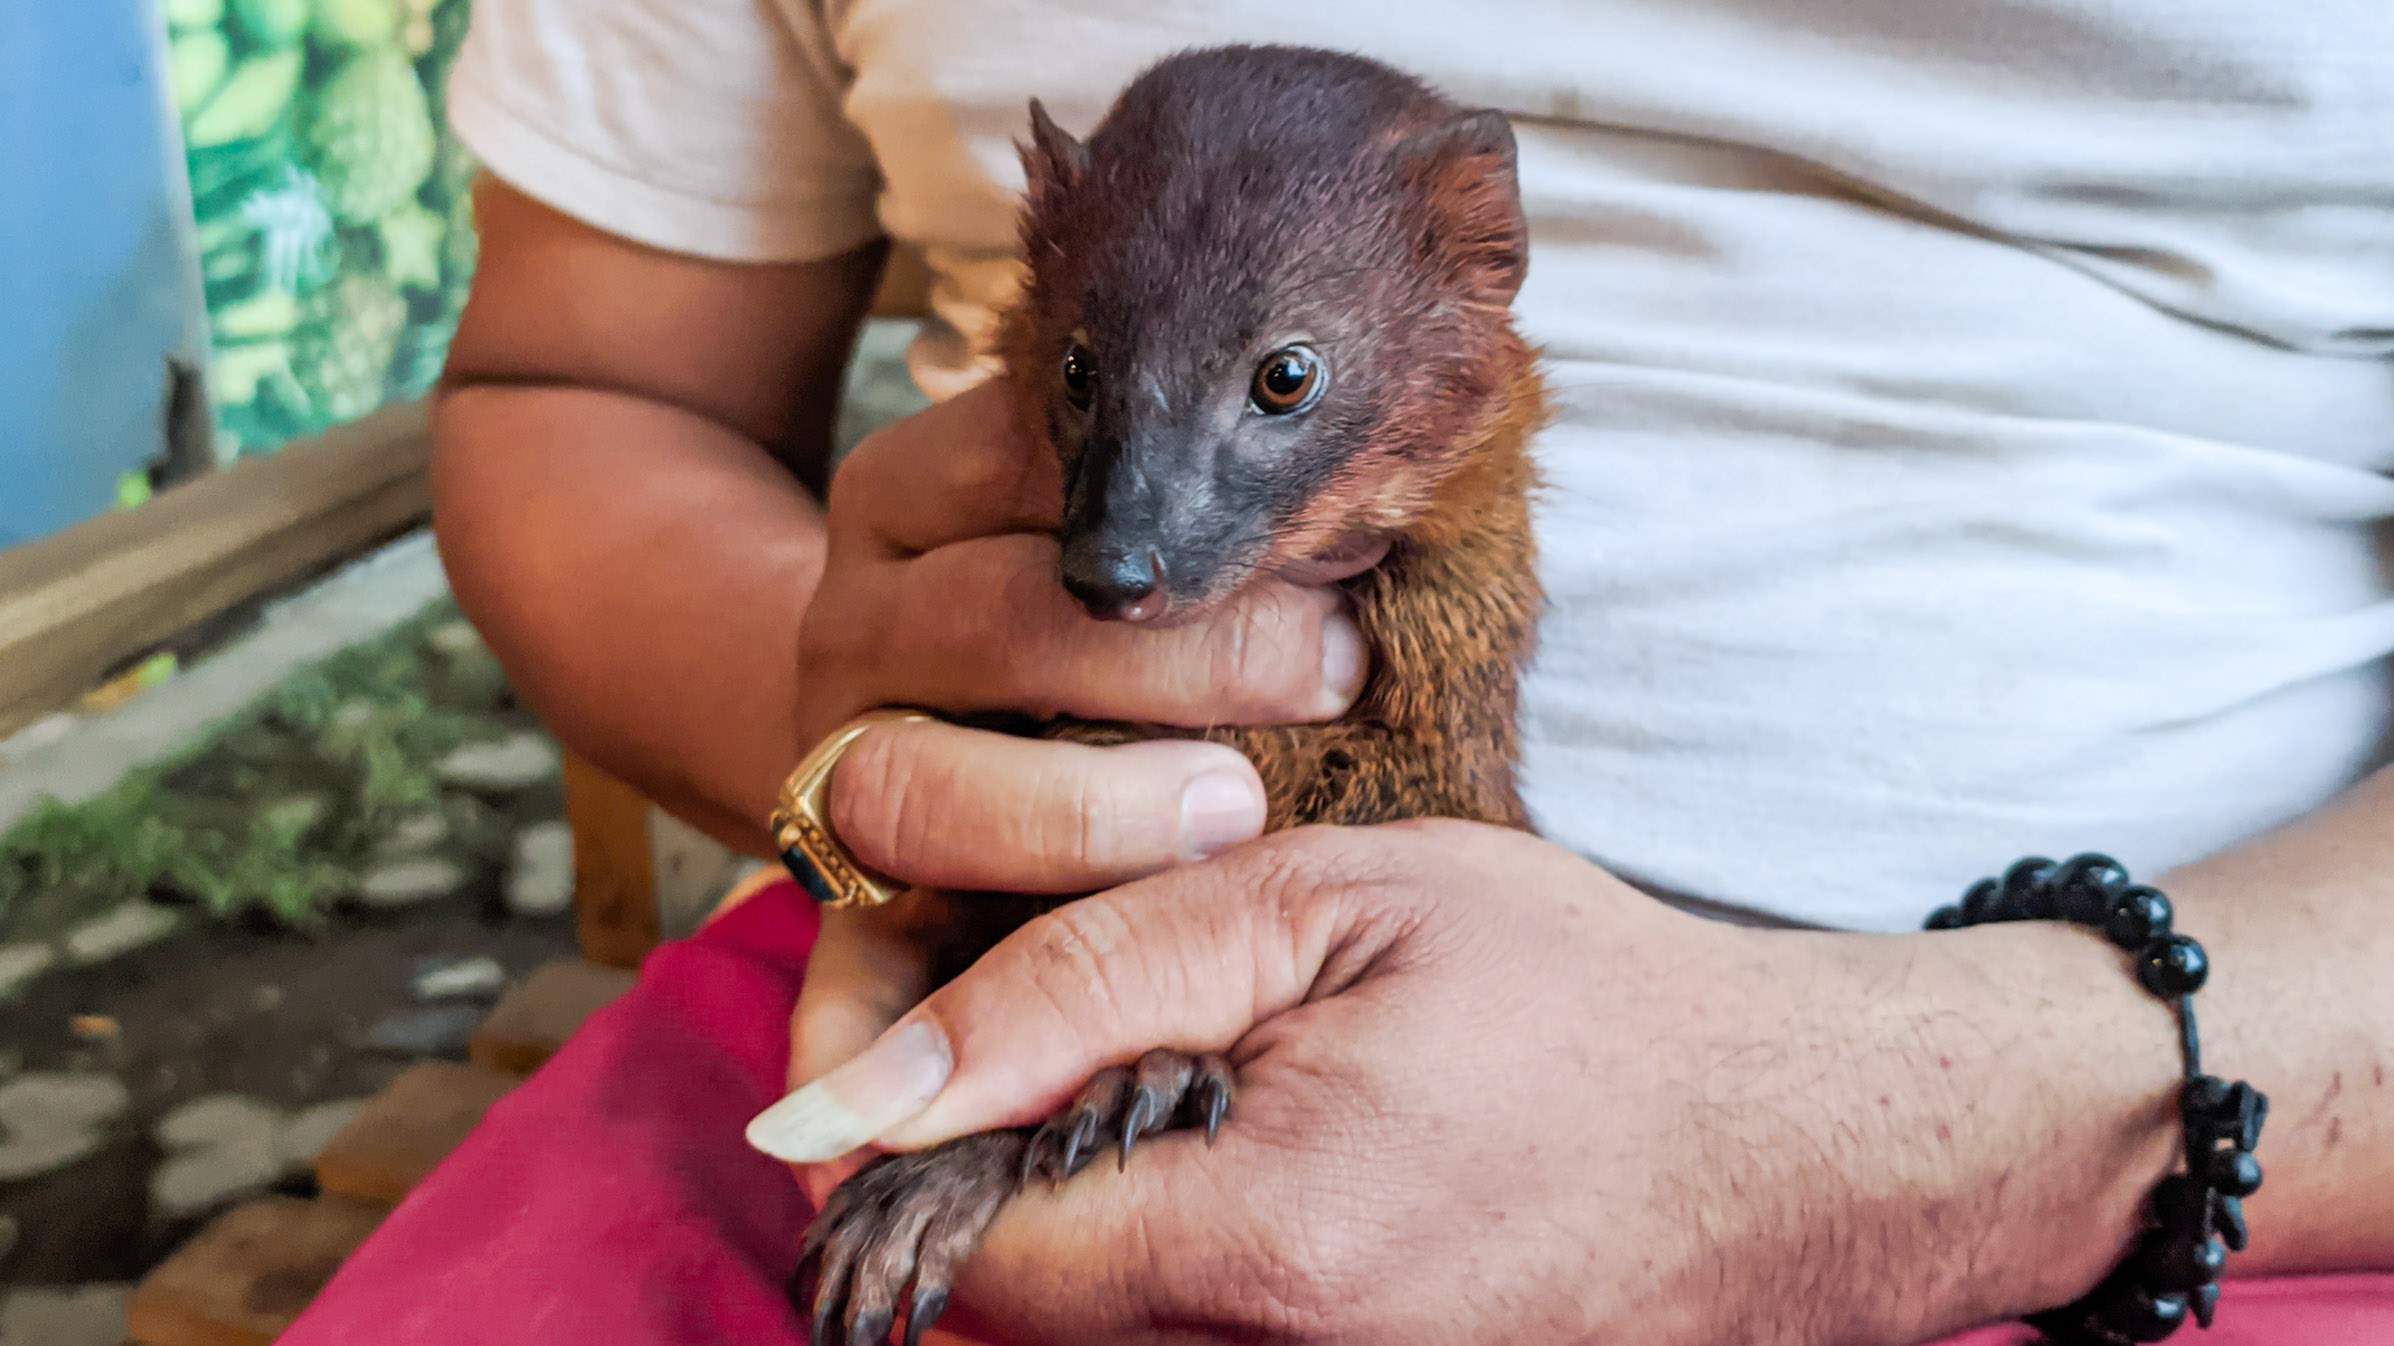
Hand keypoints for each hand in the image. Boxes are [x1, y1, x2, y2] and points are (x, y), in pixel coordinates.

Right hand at [781, 381, 1369, 1191]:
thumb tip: (1374, 527)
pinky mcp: (839, 903)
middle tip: (1329, 676)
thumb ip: (1213, 520)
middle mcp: (858, 625)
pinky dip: (881, 1035)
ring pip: (910, 786)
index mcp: (922, 502)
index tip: (1344, 549)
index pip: (1039, 469)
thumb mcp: (1140, 534)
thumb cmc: (1110, 624)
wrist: (916, 701)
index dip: (1199, 508)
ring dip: (1080, 812)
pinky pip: (845, 974)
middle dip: (1178, 657)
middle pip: (991, 625)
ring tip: (1230, 819)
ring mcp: (834, 763)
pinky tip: (924, 1083)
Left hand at [781, 821, 2186, 1344]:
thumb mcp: (1329, 903)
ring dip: (1102, 1213)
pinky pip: (1207, 1339)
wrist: (1802, 1140)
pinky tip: (1272, 1157)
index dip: (917, 1156)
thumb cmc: (1584, 996)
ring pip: (1111, 1331)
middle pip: (1026, 1313)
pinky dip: (1190, 1249)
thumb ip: (1081, 982)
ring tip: (1210, 1090)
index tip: (941, 1064)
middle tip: (1099, 1050)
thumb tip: (851, 1100)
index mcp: (1264, 1249)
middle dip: (1014, 1178)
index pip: (960, 1264)